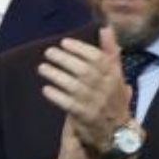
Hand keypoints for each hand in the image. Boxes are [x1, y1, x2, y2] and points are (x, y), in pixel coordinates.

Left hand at [39, 27, 130, 155]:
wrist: (116, 131)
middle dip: (64, 59)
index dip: (79, 49)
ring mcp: (95, 103)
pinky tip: (46, 89)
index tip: (64, 43)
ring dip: (55, 75)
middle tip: (48, 53)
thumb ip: (110, 52)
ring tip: (42, 68)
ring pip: (73, 86)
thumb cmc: (113, 97)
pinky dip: (55, 95)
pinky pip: (67, 104)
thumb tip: (106, 28)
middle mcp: (106, 88)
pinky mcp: (84, 116)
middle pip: (84, 70)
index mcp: (115, 76)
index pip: (98, 58)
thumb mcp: (117, 74)